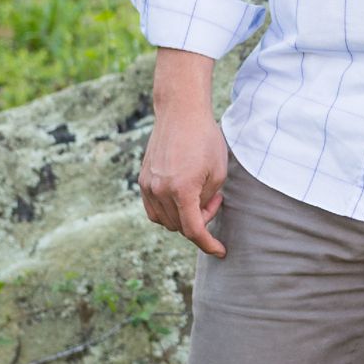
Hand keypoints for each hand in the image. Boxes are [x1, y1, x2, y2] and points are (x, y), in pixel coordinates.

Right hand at [138, 103, 228, 256]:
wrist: (180, 113)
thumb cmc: (205, 139)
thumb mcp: (217, 173)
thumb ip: (206, 201)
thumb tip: (198, 216)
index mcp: (181, 190)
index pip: (193, 230)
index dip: (208, 244)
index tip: (220, 251)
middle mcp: (160, 190)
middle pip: (179, 227)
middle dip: (200, 221)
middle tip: (214, 199)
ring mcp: (148, 185)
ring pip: (164, 221)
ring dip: (183, 216)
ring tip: (199, 194)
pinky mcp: (143, 179)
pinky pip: (153, 209)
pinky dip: (167, 211)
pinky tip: (181, 197)